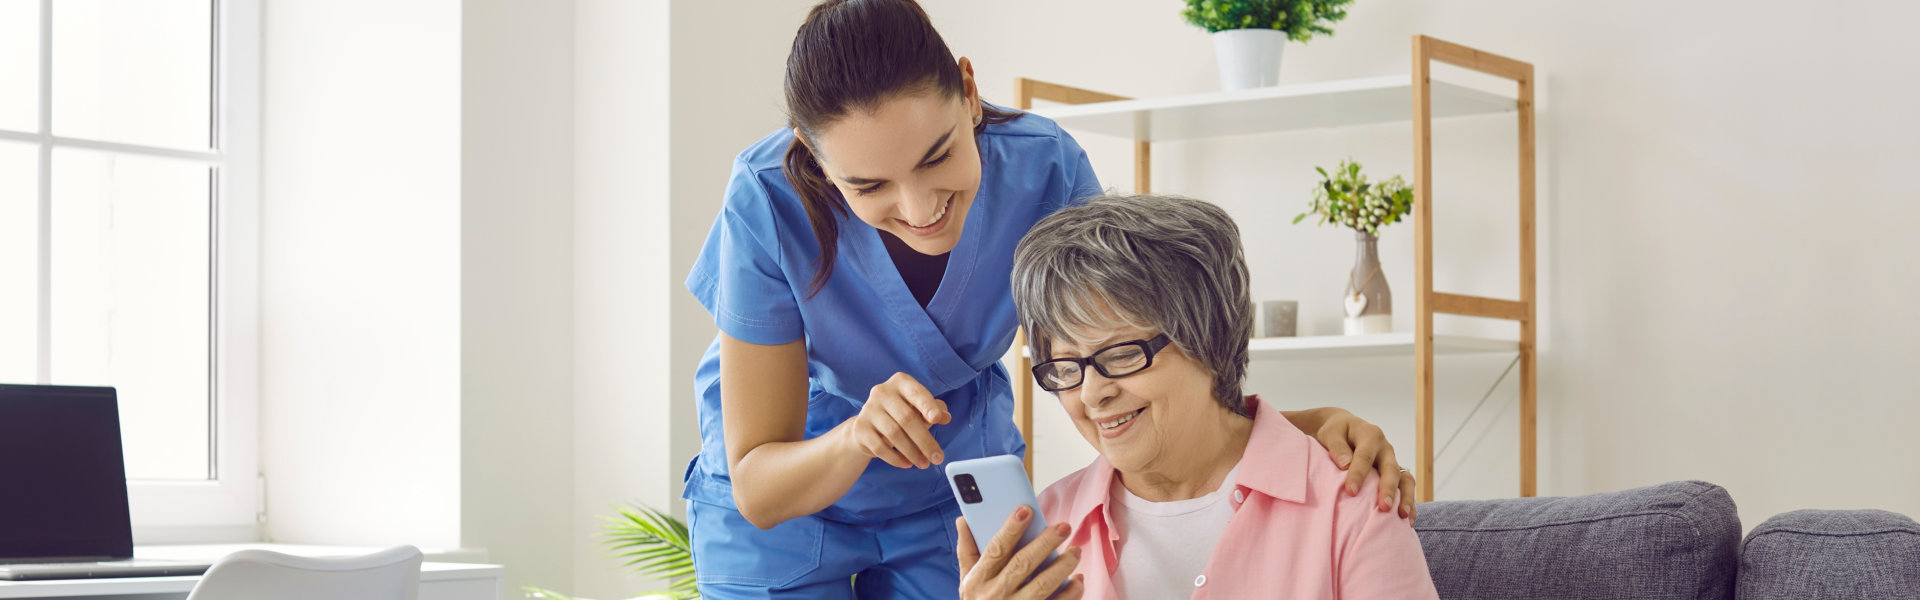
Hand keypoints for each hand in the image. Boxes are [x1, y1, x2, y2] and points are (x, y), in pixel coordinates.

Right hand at [844, 372, 951, 468]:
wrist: (869, 426)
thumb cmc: (900, 414)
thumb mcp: (919, 408)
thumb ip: (935, 410)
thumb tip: (945, 416)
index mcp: (900, 382)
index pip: (916, 393)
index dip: (927, 406)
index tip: (937, 419)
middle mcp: (882, 392)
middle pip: (907, 418)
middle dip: (925, 441)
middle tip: (937, 458)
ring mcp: (868, 409)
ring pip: (894, 434)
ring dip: (912, 453)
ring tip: (924, 463)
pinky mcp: (860, 428)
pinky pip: (880, 447)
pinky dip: (896, 458)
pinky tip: (907, 463)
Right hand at [956, 507, 1083, 599]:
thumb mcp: (966, 580)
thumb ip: (967, 550)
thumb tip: (963, 519)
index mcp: (978, 579)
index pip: (996, 549)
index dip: (1010, 529)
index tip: (1025, 510)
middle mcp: (995, 594)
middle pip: (1023, 564)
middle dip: (1045, 543)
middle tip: (1064, 527)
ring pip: (1043, 585)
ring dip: (1063, 567)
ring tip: (1076, 551)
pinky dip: (1071, 592)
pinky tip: (1078, 580)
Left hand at [1313, 410, 1417, 521]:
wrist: (1345, 429)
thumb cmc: (1336, 433)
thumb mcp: (1331, 434)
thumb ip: (1336, 447)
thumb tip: (1345, 464)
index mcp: (1370, 436)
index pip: (1364, 456)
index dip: (1358, 474)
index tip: (1351, 491)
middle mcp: (1385, 449)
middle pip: (1391, 469)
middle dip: (1388, 488)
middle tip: (1384, 507)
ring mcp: (1392, 462)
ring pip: (1405, 479)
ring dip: (1405, 498)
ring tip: (1402, 516)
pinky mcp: (1395, 474)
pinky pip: (1406, 488)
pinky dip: (1408, 503)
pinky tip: (1407, 521)